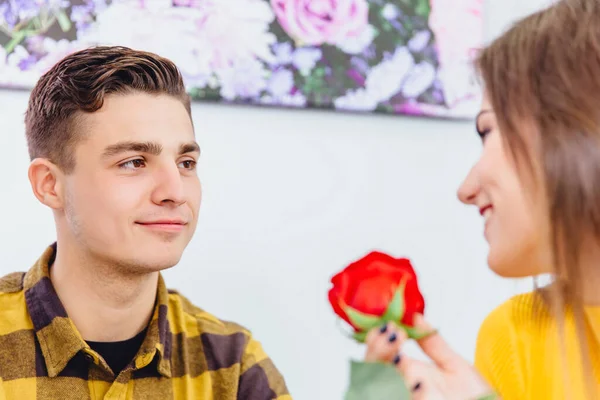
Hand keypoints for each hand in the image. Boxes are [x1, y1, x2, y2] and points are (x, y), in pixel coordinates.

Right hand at [364, 315, 493, 399]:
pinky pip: (404, 399)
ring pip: (380, 385)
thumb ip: (433, 343)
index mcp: (408, 374)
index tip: (389, 324)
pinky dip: (412, 393)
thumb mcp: (453, 364)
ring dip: (387, 365)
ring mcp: (408, 396)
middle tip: (394, 333)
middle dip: (377, 350)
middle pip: (370, 370)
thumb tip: (416, 316)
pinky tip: (421, 384)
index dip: (376, 340)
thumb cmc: (476, 396)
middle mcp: (402, 387)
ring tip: (400, 349)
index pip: (378, 356)